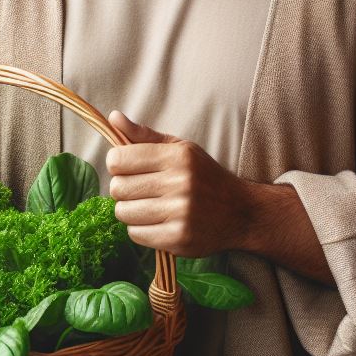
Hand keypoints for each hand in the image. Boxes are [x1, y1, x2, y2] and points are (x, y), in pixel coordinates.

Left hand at [106, 111, 251, 257]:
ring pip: (123, 212)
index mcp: (177, 156)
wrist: (242, 212)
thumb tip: (113, 117)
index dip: (117, 164)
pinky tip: (157, 222)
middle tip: (140, 190)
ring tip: (148, 206)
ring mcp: (180, 212)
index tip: (127, 168)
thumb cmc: (204, 176)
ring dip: (130, 211)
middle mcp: (180, 183)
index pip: (118, 159)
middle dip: (123, 189)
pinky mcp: (179, 238)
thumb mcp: (180, 148)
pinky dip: (140, 229)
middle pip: (118, 188)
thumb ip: (144, 135)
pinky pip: (136, 234)